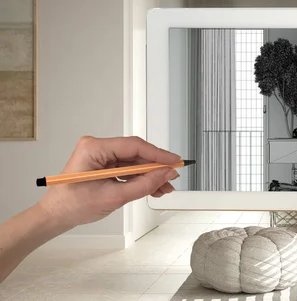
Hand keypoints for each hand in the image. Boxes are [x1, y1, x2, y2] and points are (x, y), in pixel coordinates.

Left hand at [38, 136, 180, 228]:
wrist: (55, 216)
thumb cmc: (73, 205)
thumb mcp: (114, 196)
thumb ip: (144, 184)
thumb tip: (166, 174)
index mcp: (94, 148)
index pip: (134, 146)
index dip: (158, 154)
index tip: (174, 161)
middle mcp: (97, 147)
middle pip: (136, 153)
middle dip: (156, 167)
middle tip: (172, 178)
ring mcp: (100, 156)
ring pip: (134, 162)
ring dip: (150, 175)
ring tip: (164, 188)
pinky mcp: (103, 165)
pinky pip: (127, 168)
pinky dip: (140, 178)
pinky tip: (153, 187)